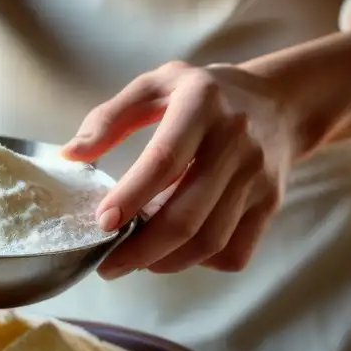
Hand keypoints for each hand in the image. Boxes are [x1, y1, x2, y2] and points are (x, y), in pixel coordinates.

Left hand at [64, 61, 298, 277]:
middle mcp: (236, 142)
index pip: (164, 160)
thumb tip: (70, 155)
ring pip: (210, 241)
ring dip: (166, 261)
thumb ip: (109, 118)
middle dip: (141, 250)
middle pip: (187, 215)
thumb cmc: (203, 95)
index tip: (102, 224)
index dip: (131, 196)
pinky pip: (235, 253)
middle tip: (109, 265)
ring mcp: (258, 177)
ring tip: (138, 259)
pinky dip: (201, 263)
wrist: (280, 102)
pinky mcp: (271, 204)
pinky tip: (179, 251)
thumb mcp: (155, 86)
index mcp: (201, 105)